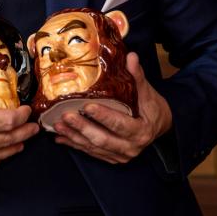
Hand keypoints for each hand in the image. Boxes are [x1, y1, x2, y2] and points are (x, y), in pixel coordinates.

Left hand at [53, 52, 172, 164]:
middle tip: (65, 116)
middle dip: (82, 128)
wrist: (158, 126)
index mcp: (141, 131)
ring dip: (74, 136)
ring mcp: (120, 155)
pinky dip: (74, 144)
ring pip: (94, 147)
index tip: (88, 107)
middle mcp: (130, 147)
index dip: (104, 117)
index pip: (120, 125)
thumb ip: (137, 76)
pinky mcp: (111, 158)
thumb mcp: (147, 92)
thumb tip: (131, 57)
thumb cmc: (151, 107)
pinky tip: (60, 137)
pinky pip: (91, 152)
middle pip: (103, 139)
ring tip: (57, 125)